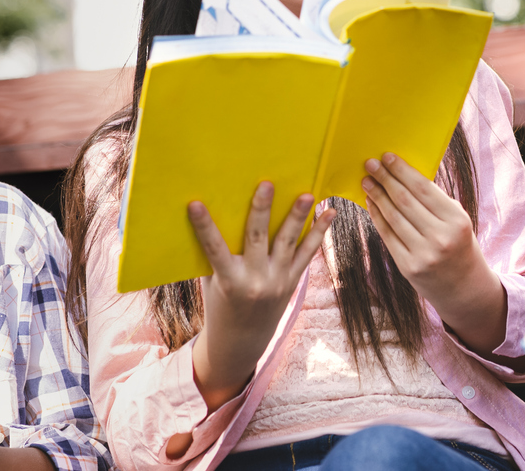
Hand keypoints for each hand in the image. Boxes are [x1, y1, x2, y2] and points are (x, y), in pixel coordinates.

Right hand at [189, 183, 335, 410]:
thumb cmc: (220, 303)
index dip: (204, 226)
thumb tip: (212, 214)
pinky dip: (318, 232)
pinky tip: (330, 212)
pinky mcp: (293, 281)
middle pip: (257, 238)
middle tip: (266, 184)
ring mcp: (277, 281)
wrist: (242, 340)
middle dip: (261, 210)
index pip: (213, 248)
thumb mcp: (212, 282)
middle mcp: (254, 280)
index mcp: (228, 280)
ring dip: (298, 217)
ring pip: (288, 243)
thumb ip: (214, 255)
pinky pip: (307, 253)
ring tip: (308, 195)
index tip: (195, 204)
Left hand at [363, 152, 508, 355]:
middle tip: (370, 164)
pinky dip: (377, 217)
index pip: (423, 189)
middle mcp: (441, 237)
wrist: (463, 287)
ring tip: (367, 181)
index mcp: (456, 221)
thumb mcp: (456, 220)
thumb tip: (402, 174)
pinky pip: (387, 236)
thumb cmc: (458, 244)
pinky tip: (371, 203)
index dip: (402, 171)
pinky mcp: (408, 267)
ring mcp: (423, 254)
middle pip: (405, 201)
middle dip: (385, 179)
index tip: (387, 157)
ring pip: (393, 217)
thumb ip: (434, 201)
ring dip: (376, 196)